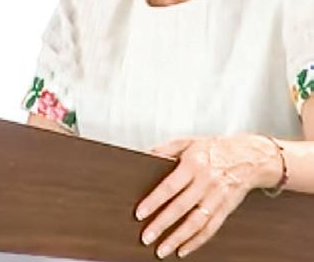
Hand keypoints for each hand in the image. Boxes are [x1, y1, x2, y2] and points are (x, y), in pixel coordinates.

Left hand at [136, 135, 281, 258]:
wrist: (250, 156)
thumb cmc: (215, 149)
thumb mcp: (188, 142)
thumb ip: (165, 149)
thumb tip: (144, 156)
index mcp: (194, 164)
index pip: (170, 186)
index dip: (154, 201)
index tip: (140, 214)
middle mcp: (206, 182)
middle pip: (181, 207)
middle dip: (162, 225)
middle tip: (146, 237)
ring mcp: (217, 197)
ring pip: (196, 222)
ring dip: (178, 238)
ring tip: (162, 250)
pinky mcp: (226, 209)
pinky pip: (211, 228)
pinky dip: (197, 242)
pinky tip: (183, 250)